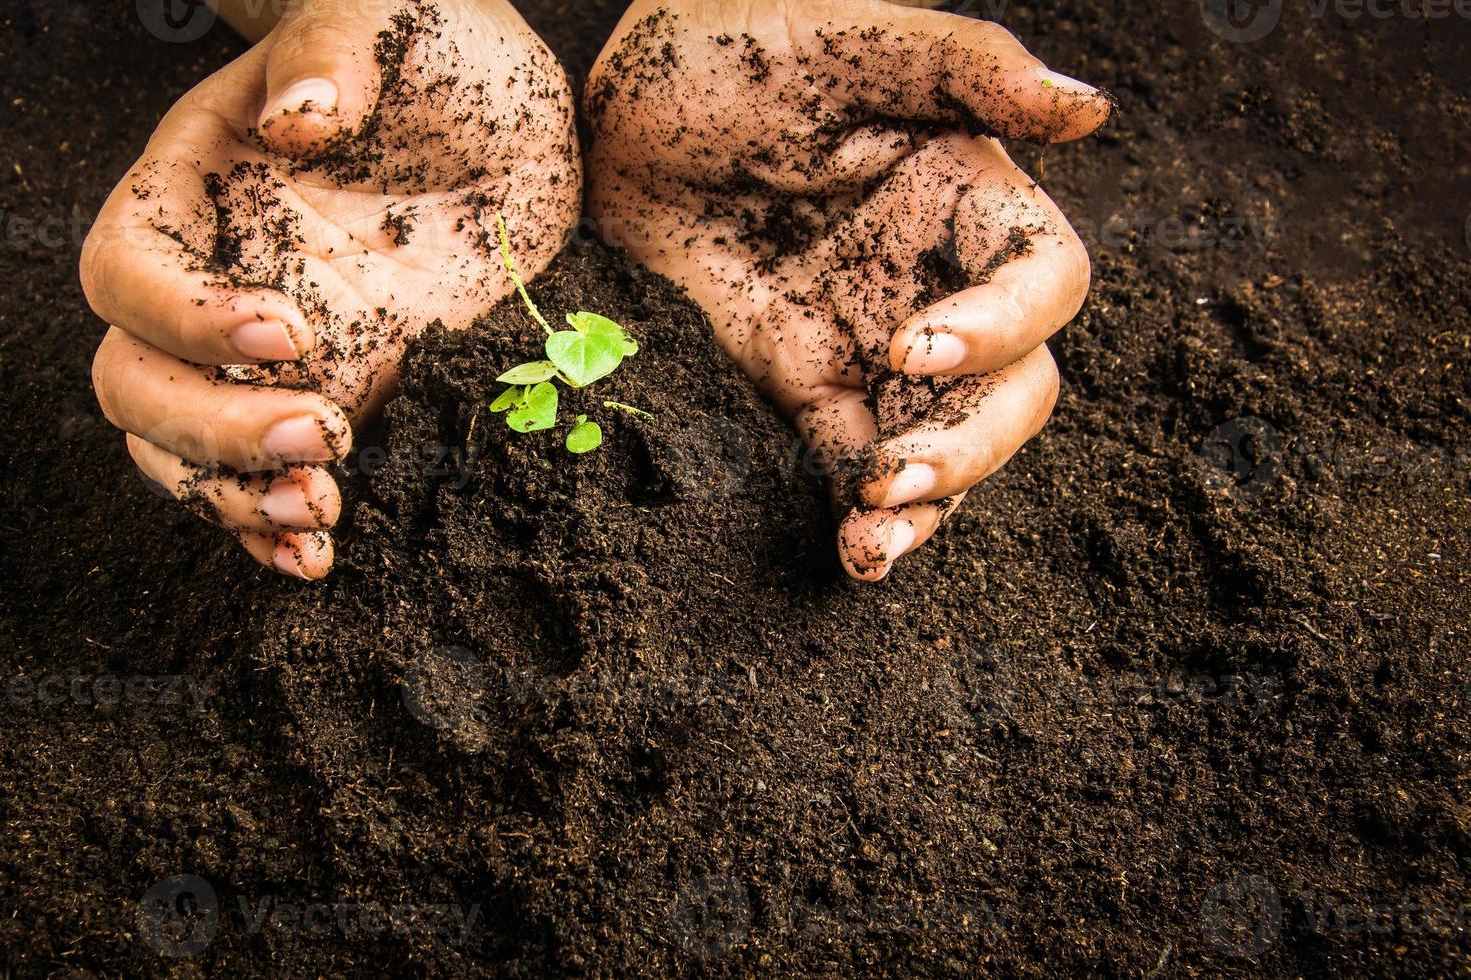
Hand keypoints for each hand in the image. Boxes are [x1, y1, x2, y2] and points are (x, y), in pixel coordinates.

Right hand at [83, 0, 578, 577]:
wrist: (509, 118)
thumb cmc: (431, 46)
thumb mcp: (385, 19)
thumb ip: (332, 55)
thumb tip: (294, 121)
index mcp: (190, 184)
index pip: (128, 269)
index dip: (184, 317)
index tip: (291, 332)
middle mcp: (207, 277)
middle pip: (135, 381)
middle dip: (210, 427)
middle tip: (318, 434)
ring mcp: (261, 351)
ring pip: (184, 452)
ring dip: (237, 498)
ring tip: (321, 515)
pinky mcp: (332, 393)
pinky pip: (267, 478)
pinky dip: (278, 528)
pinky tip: (320, 559)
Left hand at [586, 1, 1109, 579]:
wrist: (603, 116)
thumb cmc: (730, 46)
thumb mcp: (843, 39)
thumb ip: (964, 66)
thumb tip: (1088, 106)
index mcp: (967, 199)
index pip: (1043, 282)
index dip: (1003, 327)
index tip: (912, 347)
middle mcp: (935, 279)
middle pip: (1015, 385)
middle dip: (973, 442)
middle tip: (898, 473)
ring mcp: (871, 342)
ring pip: (944, 440)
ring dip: (928, 499)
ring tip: (875, 538)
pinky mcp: (805, 385)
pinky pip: (855, 460)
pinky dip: (865, 516)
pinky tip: (854, 555)